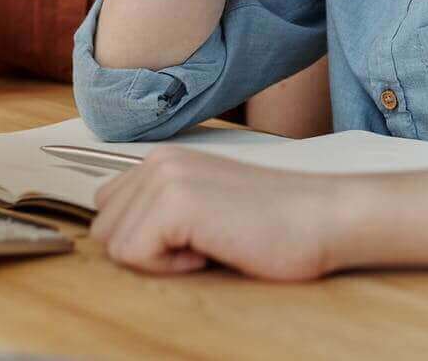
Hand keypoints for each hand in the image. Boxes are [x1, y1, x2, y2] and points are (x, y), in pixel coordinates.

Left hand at [90, 149, 341, 279]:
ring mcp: (165, 177)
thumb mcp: (205, 209)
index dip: (142, 239)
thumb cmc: (275, 224)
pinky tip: (210, 251)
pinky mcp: (175, 202)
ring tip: (208, 245)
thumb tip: (118, 242)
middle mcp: (158, 160)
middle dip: (145, 250)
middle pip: (104, 228)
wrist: (323, 217)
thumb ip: (161, 212)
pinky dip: (170, 267)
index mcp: (164, 159)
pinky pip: (133, 255)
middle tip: (201, 244)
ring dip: (158, 259)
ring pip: (114, 244)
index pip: (108, 210)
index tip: (189, 241)